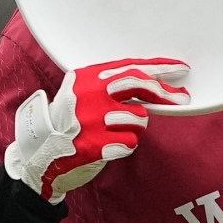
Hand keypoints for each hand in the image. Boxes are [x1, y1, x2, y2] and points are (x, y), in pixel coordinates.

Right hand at [6, 58, 189, 201]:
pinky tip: (109, 145)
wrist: (42, 155)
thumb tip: (157, 82)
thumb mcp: (83, 94)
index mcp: (86, 78)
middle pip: (138, 84)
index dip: (159, 68)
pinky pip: (130, 142)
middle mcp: (88, 95)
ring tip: (118, 131)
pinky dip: (126, 145)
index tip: (179, 69)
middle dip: (164, 92)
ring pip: (140, 118)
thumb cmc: (70, 123)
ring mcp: (91, 120)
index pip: (130, 67)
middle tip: (181, 99)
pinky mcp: (95, 145)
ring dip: (137, 127)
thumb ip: (112, 85)